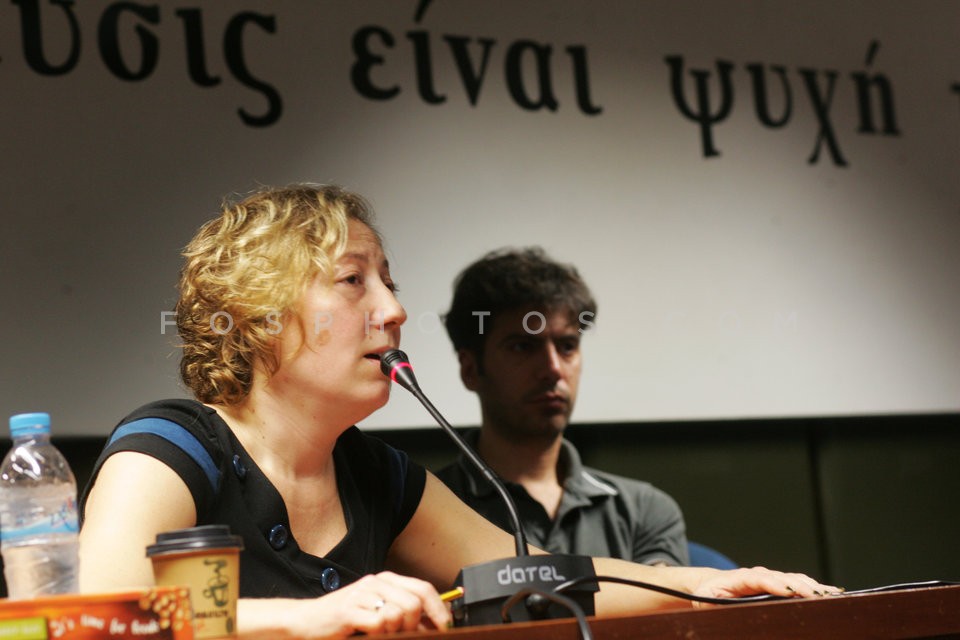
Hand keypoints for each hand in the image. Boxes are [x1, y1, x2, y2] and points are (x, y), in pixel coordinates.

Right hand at [274, 572, 450, 637]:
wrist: (306, 621)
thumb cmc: (344, 620)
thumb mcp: (377, 612)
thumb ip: (402, 613)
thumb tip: (431, 624)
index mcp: (386, 580)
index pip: (424, 588)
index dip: (439, 610)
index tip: (445, 627)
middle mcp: (376, 582)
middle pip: (415, 602)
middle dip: (415, 625)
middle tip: (403, 635)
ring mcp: (362, 594)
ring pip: (399, 613)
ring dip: (395, 632)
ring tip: (381, 635)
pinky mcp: (349, 610)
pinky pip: (379, 623)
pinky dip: (379, 634)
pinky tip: (368, 634)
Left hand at [691, 566, 841, 606]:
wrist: (712, 585)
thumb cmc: (709, 595)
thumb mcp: (707, 601)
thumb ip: (716, 605)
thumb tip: (727, 611)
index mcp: (741, 578)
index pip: (761, 578)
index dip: (776, 584)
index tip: (790, 591)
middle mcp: (759, 574)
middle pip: (783, 577)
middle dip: (801, 586)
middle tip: (819, 597)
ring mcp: (770, 577)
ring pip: (794, 579)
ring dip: (813, 586)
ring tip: (831, 595)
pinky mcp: (778, 583)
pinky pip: (798, 582)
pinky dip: (814, 587)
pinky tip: (830, 593)